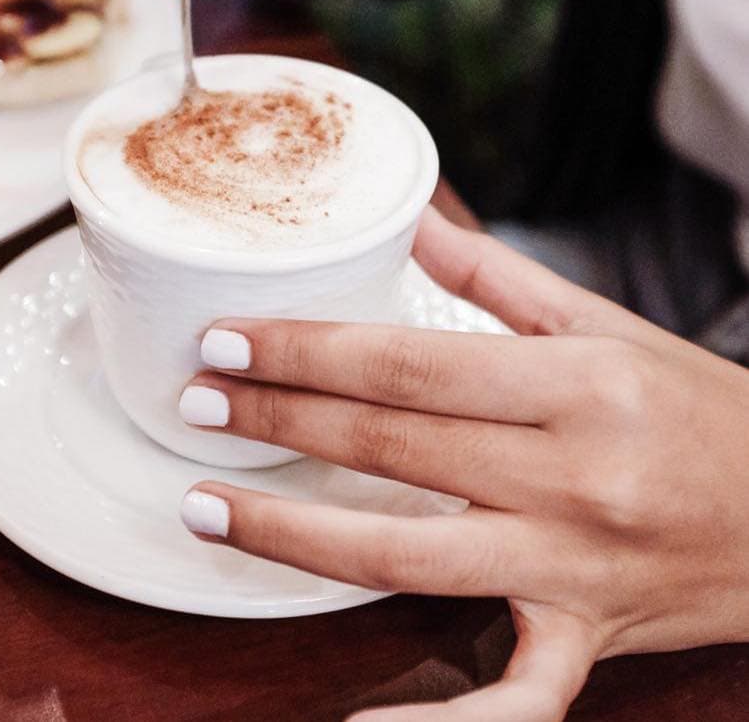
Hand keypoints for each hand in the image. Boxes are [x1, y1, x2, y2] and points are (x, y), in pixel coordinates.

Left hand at [178, 206, 748, 720]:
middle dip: (278, 420)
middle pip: (391, 446)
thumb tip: (418, 221)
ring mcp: (573, 569)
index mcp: (578, 387)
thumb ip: (500, 277)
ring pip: (407, 556)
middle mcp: (571, 478)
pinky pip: (511, 702)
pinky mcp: (584, 639)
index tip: (229, 341)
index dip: (306, 351)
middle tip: (196, 401)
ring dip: (293, 534)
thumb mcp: (608, 325)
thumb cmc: (697, 409)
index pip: (408, 365)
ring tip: (205, 506)